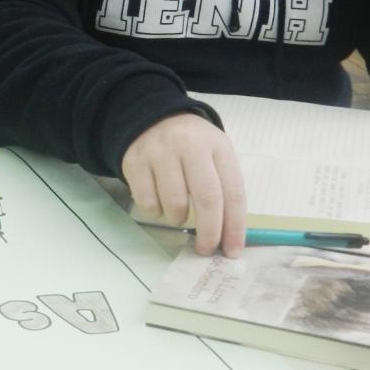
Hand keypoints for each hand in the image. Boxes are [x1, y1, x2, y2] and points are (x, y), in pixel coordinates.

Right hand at [122, 113, 246, 257]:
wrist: (152, 118)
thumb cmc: (191, 146)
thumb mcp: (214, 155)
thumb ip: (223, 189)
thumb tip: (228, 237)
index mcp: (217, 146)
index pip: (233, 192)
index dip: (235, 227)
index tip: (232, 251)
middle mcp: (189, 146)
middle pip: (207, 199)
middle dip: (209, 232)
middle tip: (205, 249)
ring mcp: (159, 152)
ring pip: (175, 204)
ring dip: (178, 219)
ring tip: (178, 214)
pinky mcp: (134, 162)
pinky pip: (147, 203)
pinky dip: (155, 212)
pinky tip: (158, 201)